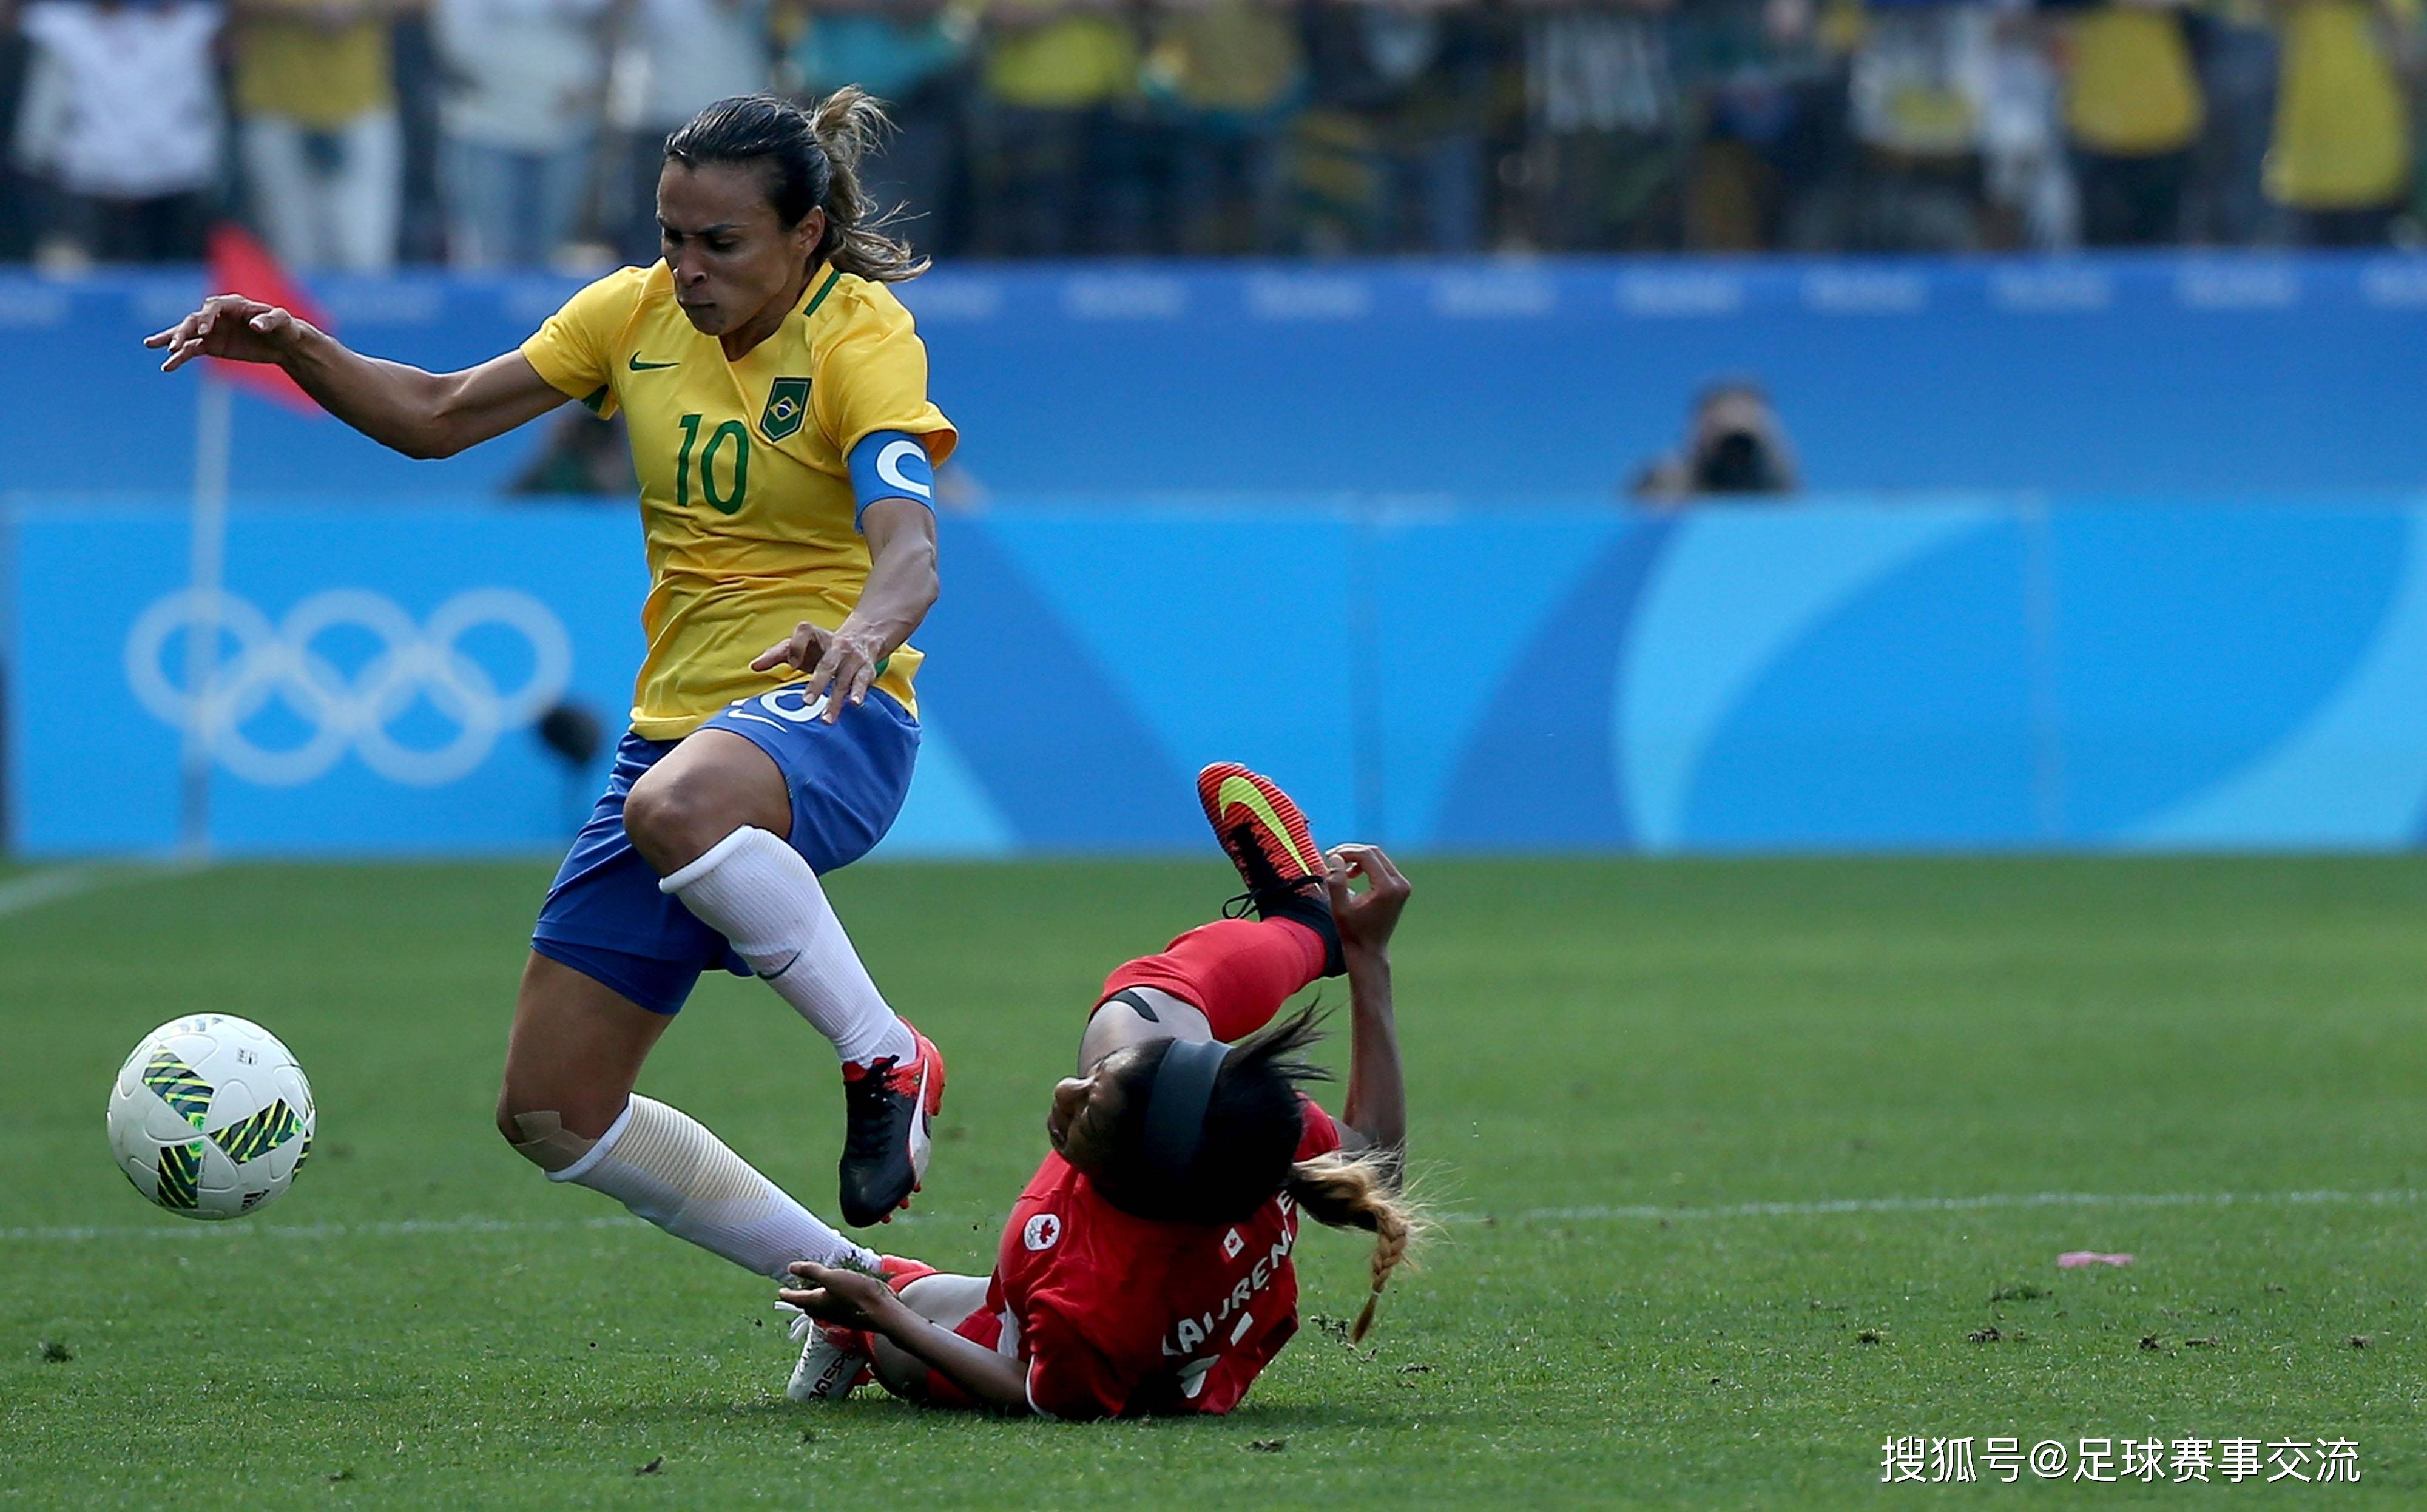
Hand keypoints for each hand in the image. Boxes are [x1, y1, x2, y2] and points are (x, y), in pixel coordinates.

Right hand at [145, 295, 307, 372]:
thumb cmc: (285, 327)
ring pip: (186, 334)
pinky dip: (179, 358)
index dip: (207, 318)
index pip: (212, 307)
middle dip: (182, 331)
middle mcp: (217, 315)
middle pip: (194, 320)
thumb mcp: (283, 322)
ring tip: (151, 345)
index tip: (205, 332)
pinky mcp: (210, 345)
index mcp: (233, 304)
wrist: (284, 343)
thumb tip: (255, 325)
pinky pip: (190, 351)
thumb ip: (270, 321)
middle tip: (174, 346)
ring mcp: (211, 330)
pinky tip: (167, 367)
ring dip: (170, 340)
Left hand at [749, 619, 885, 723]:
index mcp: (816, 635)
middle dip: (817, 683)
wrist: (863, 637)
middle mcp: (836, 645)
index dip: (796, 647)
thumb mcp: (799, 646)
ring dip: (835, 700)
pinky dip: (859, 692)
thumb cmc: (821, 647)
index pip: (804, 633)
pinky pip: (862, 681)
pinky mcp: (866, 668)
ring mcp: (853, 657)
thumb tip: (753, 666)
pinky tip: (854, 704)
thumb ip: (776, 654)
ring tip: (826, 719)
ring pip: (843, 679)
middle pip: (826, 664)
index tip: (791, 664)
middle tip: (806, 702)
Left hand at [777, 1261, 900, 1331]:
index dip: (788, 1294)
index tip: (781, 1292)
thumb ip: (812, 1272)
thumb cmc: (857, 1293)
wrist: (883, 1311)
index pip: (797, 1298)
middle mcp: (826, 1312)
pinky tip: (839, 1294)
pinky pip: (835, 1308)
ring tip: (817, 1290)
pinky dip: (831, 1300)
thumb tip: (791, 1268)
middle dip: (802, 1299)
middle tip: (798, 1290)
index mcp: (818, 1302)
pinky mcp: (851, 1314)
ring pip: (822, 1308)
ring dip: (816, 1300)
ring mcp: (839, 1315)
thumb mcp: (832, 1277)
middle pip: (809, 1306)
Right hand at [1322, 843, 1409, 962]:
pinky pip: (1382, 866)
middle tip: (1332, 857)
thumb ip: (1336, 881)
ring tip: (1341, 870)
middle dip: (1352, 852)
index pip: (1367, 855)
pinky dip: (1366, 866)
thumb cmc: (1353, 932)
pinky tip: (1352, 875)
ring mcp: (1402, 885)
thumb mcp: (1339, 908)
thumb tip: (1335, 857)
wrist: (1369, 950)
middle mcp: (1400, 884)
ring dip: (1358, 858)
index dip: (1346, 852)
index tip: (1329, 856)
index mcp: (1387, 888)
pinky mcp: (1400, 887)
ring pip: (1378, 857)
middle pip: (1374, 853)